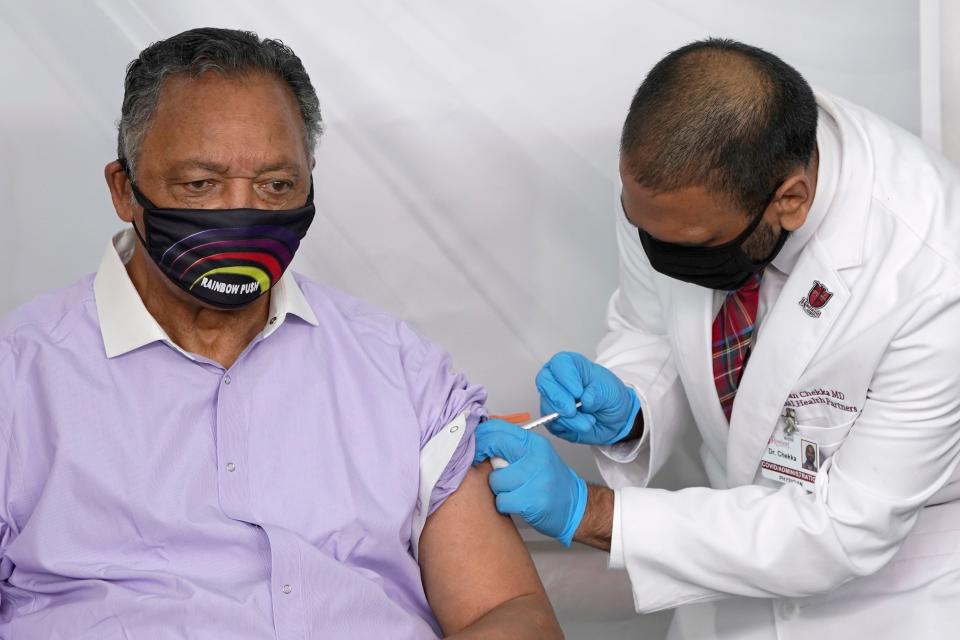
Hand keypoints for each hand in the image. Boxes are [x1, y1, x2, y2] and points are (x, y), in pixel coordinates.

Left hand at [473, 419, 586, 546]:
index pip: (499, 428)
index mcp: (534, 443)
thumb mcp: (535, 456)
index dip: (480, 436)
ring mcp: (535, 478)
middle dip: (481, 456)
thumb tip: (481, 438)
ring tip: (512, 491)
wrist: (575, 507)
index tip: (473, 445)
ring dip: (498, 489)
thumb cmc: (551, 482)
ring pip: (494, 479)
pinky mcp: (532, 501)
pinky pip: (501, 501)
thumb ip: (511, 447)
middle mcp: (536, 457)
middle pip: (494, 445)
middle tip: (485, 466)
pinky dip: (504, 506)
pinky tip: (517, 504)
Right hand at [536, 352, 640, 444]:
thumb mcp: (610, 390)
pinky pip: (552, 423)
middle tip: (573, 410)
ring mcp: (552, 399)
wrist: (615, 417)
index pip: (559, 363)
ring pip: (548, 406)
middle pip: (544, 382)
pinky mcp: (552, 418)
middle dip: (559, 399)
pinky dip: (569, 427)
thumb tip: (583, 400)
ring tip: (588, 420)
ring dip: (569, 418)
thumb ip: (595, 394)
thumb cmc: (610, 396)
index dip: (566, 378)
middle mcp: (557, 380)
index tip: (578, 391)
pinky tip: (582, 425)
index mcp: (571, 365)